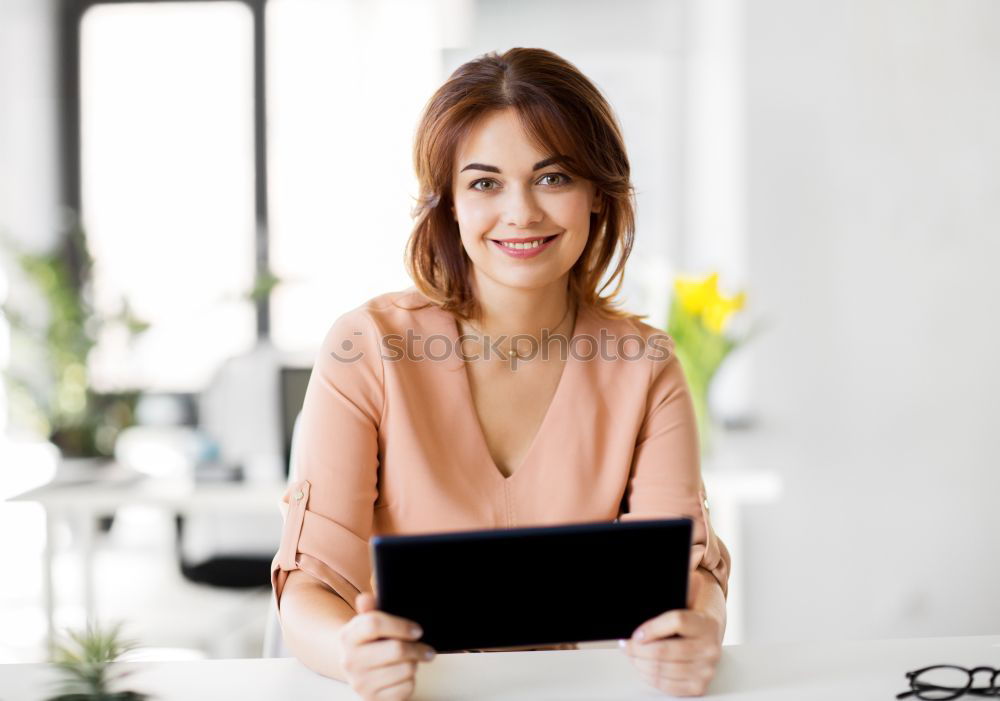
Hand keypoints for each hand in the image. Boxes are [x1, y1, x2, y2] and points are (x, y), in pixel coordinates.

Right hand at [335, 591, 436, 700]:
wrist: (356, 670)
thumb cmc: (369, 642)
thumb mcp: (366, 623)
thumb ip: (370, 608)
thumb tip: (366, 598)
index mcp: (348, 636)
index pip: (374, 624)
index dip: (401, 625)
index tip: (417, 630)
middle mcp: (350, 661)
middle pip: (396, 649)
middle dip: (417, 648)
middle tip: (425, 647)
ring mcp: (361, 683)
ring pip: (406, 669)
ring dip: (414, 663)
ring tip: (410, 660)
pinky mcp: (373, 699)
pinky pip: (406, 688)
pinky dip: (410, 681)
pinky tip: (403, 676)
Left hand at [618, 570, 722, 696]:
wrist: (710, 635)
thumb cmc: (691, 620)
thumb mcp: (683, 604)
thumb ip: (666, 605)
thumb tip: (639, 614)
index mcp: (705, 623)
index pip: (676, 621)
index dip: (652, 628)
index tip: (636, 633)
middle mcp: (709, 647)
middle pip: (664, 650)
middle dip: (638, 649)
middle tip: (626, 645)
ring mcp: (706, 669)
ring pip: (663, 669)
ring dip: (640, 663)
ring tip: (632, 655)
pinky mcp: (699, 686)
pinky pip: (668, 685)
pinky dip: (650, 677)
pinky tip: (643, 667)